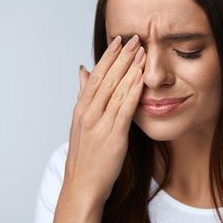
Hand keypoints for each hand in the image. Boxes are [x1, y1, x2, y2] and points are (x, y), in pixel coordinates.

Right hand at [48, 35, 144, 222]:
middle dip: (121, 56)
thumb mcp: (81, 123)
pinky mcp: (113, 136)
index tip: (119, 39)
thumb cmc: (85, 156)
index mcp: (81, 108)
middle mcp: (89, 113)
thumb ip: (84, 96)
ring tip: (142, 51)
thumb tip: (83, 70)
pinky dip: (133, 91)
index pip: (96, 75)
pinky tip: (141, 77)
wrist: (82, 185)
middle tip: (135, 37)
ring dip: (129, 68)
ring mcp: (100, 124)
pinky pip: (125, 109)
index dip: (108, 56)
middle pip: (106, 78)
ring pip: (116, 90)